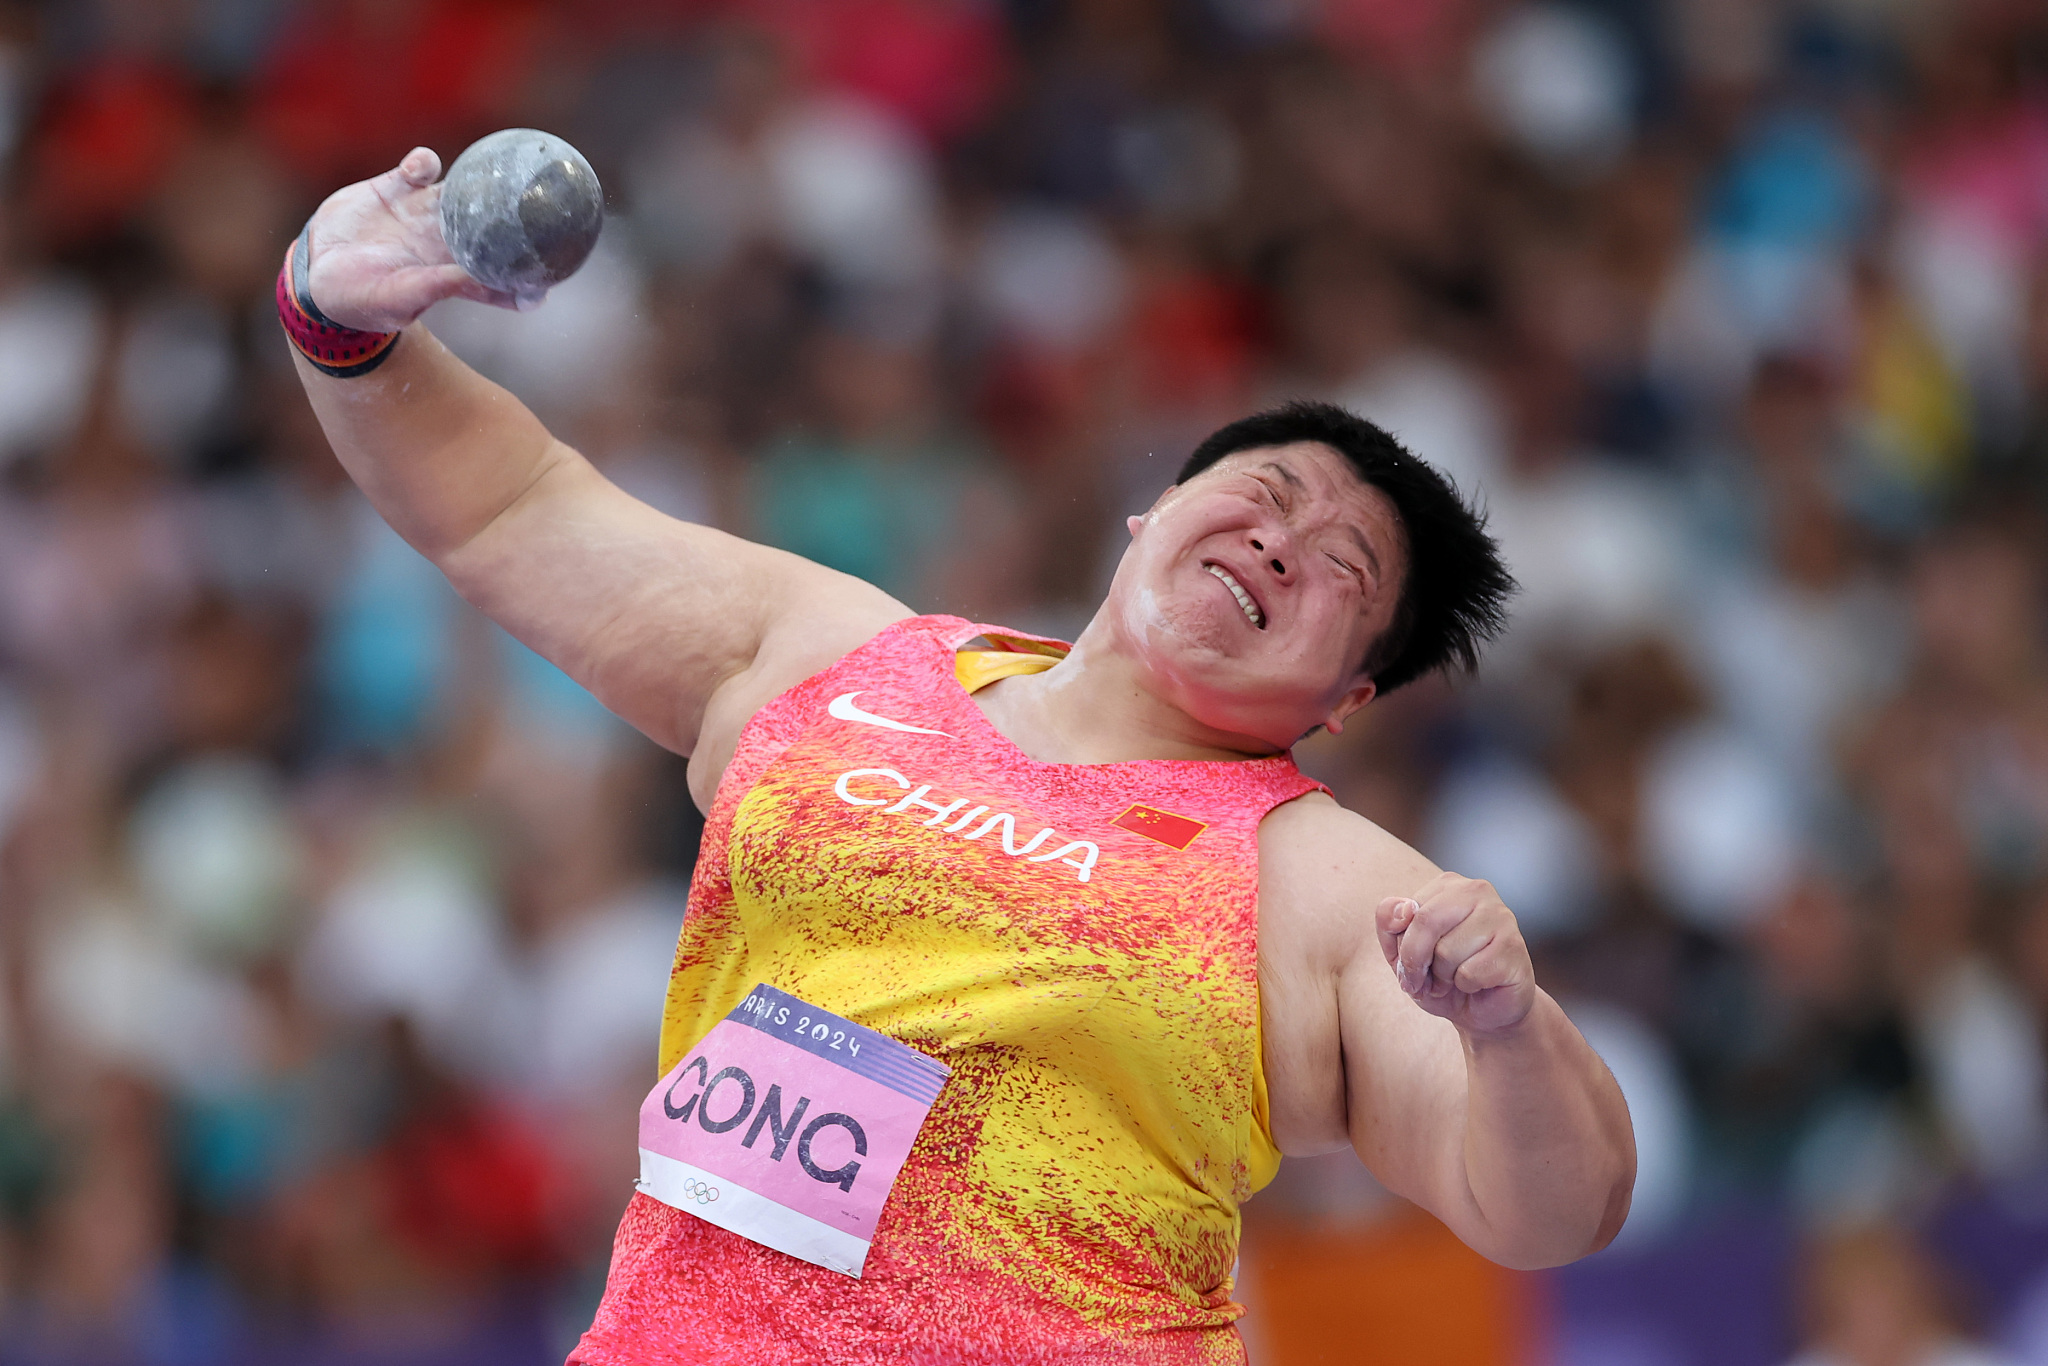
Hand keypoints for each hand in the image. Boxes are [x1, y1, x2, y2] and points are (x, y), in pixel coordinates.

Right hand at [301, 147, 527, 331]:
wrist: (315, 278)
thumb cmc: (363, 300)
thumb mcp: (403, 297)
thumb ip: (440, 285)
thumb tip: (476, 275)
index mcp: (453, 272)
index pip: (500, 275)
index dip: (527, 274)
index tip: (555, 271)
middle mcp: (444, 241)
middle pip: (489, 224)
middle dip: (515, 215)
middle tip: (541, 198)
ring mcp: (420, 212)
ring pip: (460, 189)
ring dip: (475, 179)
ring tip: (490, 167)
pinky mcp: (394, 190)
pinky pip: (419, 168)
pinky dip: (423, 163)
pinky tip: (421, 166)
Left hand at [1377, 873, 1535, 1035]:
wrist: (1485, 1010)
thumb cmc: (1442, 974)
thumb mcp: (1401, 950)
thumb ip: (1388, 920)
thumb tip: (1404, 908)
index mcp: (1448, 885)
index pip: (1406, 910)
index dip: (1402, 948)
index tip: (1409, 967)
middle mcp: (1477, 891)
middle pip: (1426, 922)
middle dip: (1417, 962)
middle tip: (1425, 981)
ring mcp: (1501, 917)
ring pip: (1448, 951)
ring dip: (1444, 978)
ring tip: (1455, 979)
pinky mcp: (1514, 947)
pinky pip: (1471, 973)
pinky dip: (1466, 986)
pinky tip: (1478, 983)